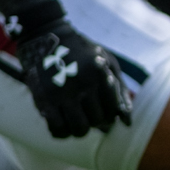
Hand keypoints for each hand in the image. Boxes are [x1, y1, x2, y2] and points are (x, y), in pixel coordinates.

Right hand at [14, 15, 131, 139]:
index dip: (112, 115)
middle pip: (97, 121)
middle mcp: (81, 84)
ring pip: (79, 129)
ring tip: (78, 120)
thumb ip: (120, 90)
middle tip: (90, 114)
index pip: (114, 109)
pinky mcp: (42, 99)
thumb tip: (127, 123)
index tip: (105, 110)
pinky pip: (57, 130)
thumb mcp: (107, 63)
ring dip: (81, 129)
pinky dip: (63, 132)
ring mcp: (61, 93)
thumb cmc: (83, 53)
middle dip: (97, 122)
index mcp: (100, 73)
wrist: (46, 36)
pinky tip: (64, 123)